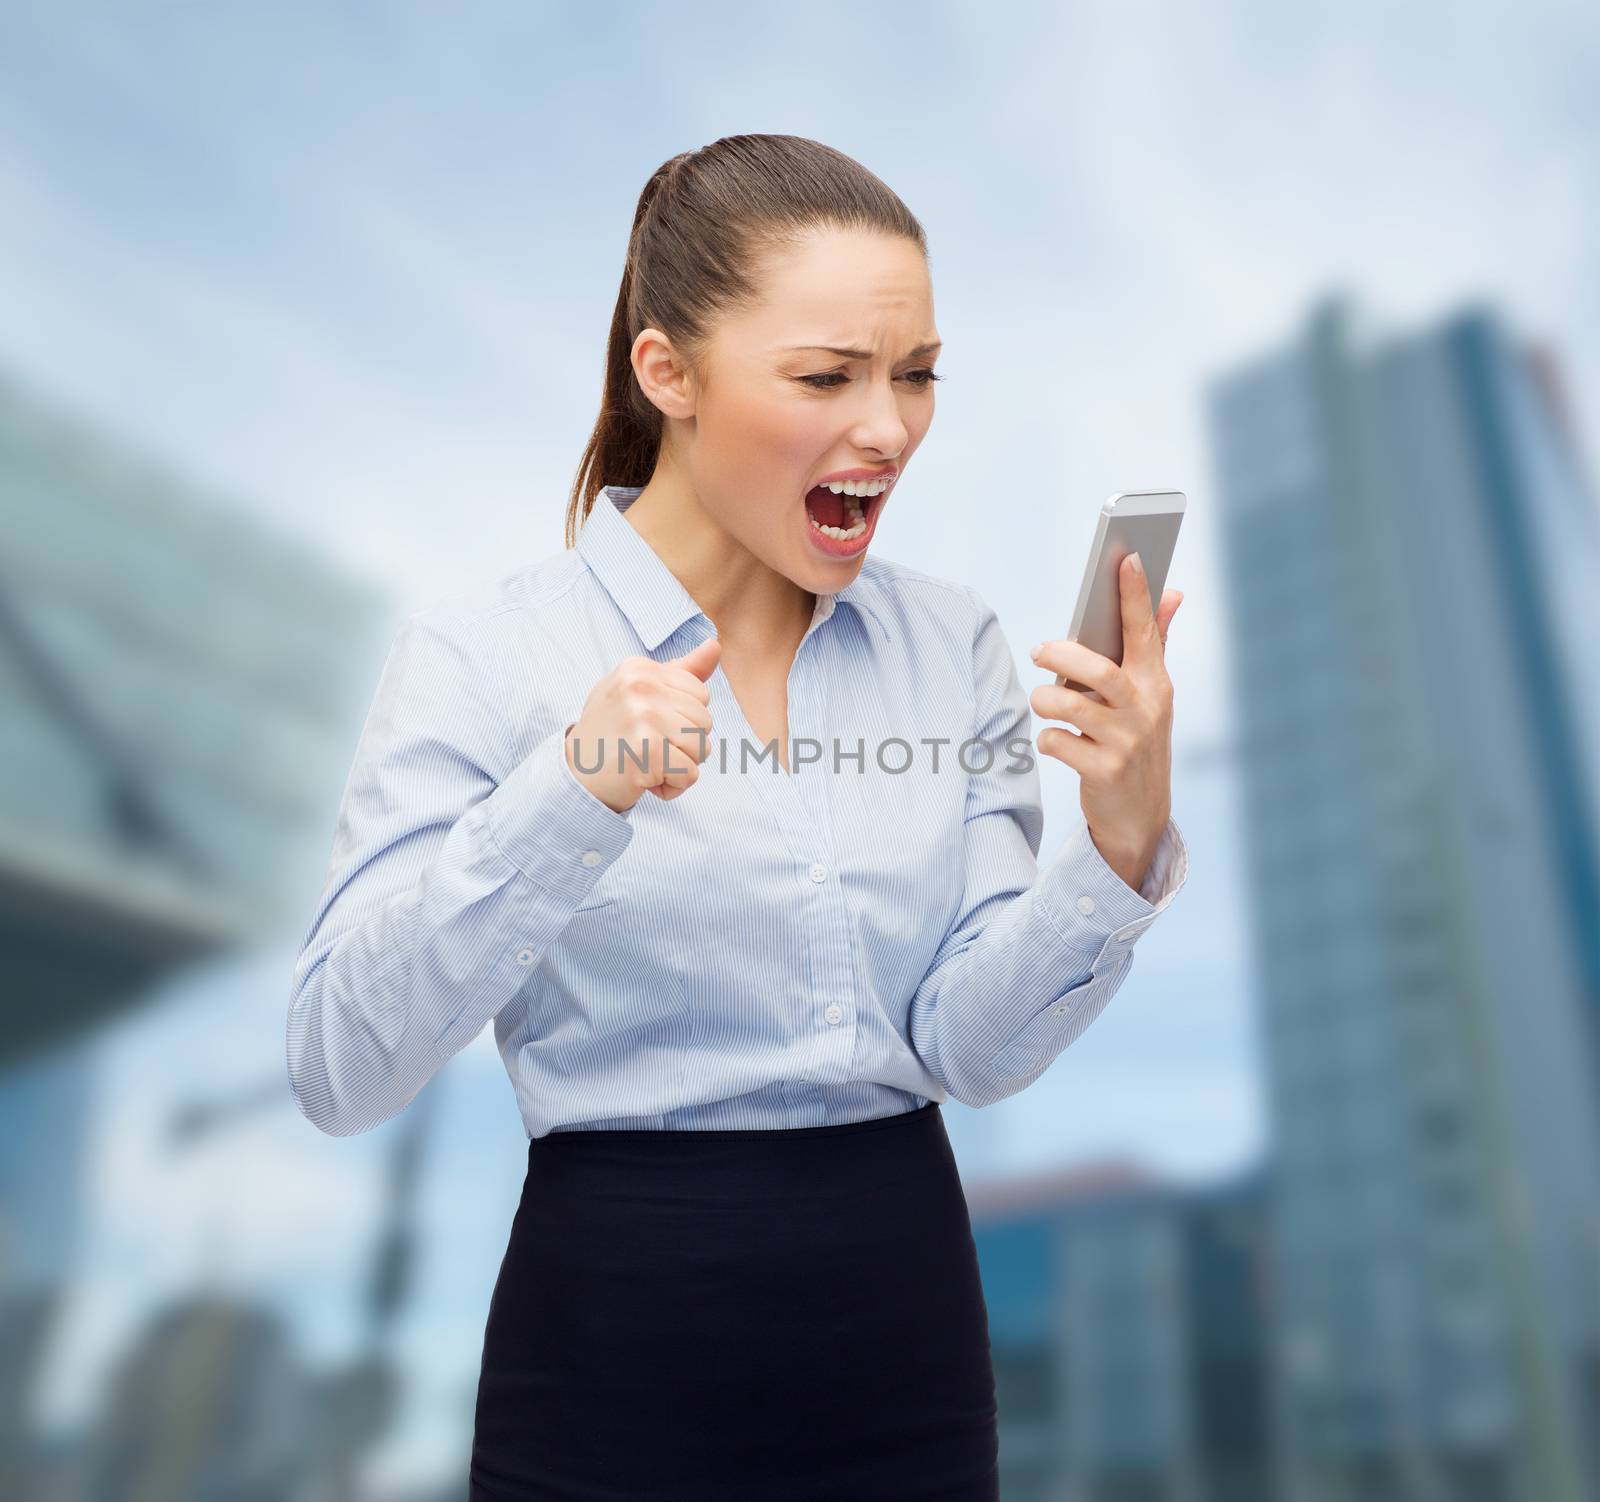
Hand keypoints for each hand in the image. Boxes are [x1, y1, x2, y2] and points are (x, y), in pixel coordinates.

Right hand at [564, 636, 721, 812]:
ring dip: (680, 765)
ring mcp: (643, 717)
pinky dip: (673, 786)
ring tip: (649, 763)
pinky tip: (646, 780)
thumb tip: (715, 645)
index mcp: (639, 668)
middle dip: (684, 743)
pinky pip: (690, 774)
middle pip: (704, 720)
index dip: (683, 718)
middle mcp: (640, 687)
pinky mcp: (647, 751)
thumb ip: (681, 671)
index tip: (651, 726)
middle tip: (649, 747)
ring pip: (702, 747)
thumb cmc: (611, 732)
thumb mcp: (639, 692)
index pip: (700, 693)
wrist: (574, 775)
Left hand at [1028, 553, 1182, 890]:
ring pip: (1069, 704)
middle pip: (1098, 668)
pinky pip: (1056, 742)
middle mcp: (1145, 709)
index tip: (1127, 557)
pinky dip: (1047, 739)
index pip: (1146, 631)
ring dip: (1046, 699)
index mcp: (1156, 683)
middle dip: (1061, 653)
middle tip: (1039, 649)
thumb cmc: (1138, 742)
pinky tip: (1055, 742)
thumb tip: (1174, 593)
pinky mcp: (1103, 771)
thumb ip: (1156, 643)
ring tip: (1044, 700)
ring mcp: (1126, 742)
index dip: (1136, 594)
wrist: (1140, 817)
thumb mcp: (1152, 696)